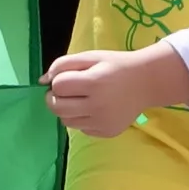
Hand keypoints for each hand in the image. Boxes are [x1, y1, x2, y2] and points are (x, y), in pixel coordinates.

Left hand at [44, 42, 188, 133]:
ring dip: (68, 110)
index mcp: (94, 82)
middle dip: (55, 98)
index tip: (68, 78)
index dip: (58, 81)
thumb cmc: (116, 66)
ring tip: (82, 99)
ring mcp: (103, 123)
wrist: (147, 82)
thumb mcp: (91, 56)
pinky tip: (96, 108)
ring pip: (66, 122)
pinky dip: (83, 119)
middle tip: (66, 91)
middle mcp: (98, 106)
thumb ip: (63, 64)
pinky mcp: (107, 133)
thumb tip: (41, 81)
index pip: (58, 87)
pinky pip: (81, 129)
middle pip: (57, 108)